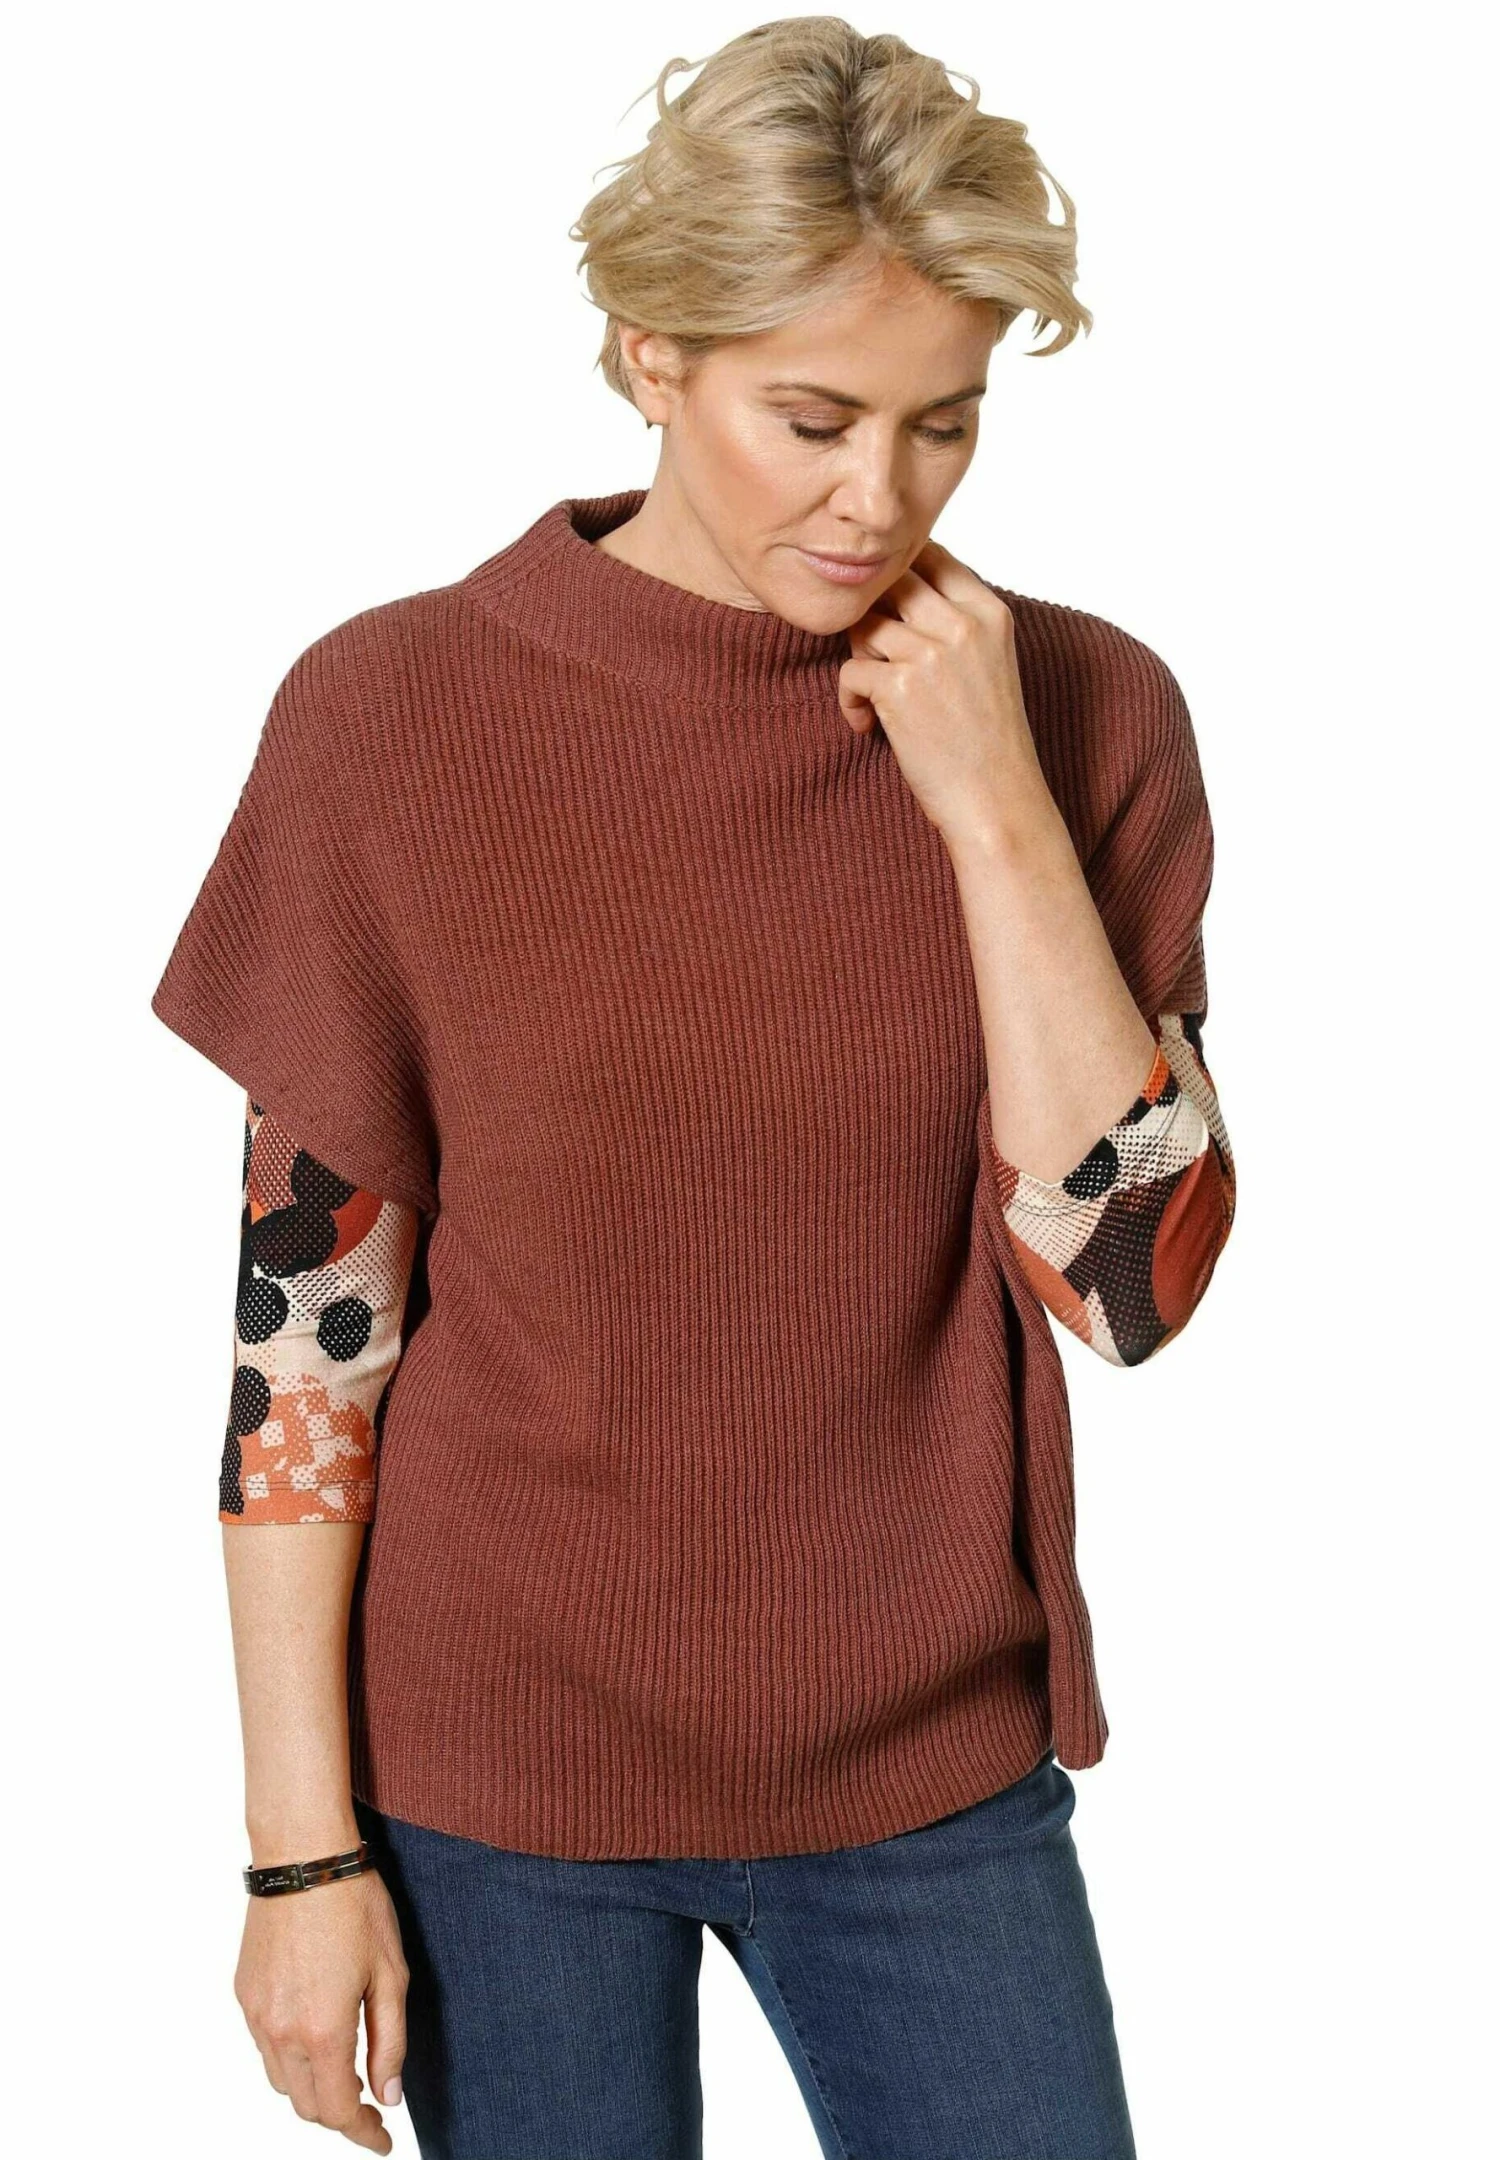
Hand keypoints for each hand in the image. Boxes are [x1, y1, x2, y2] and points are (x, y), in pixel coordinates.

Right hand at [234, 1866, 408, 2153]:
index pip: (339, 2110)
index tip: (382, 2142)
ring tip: (346, 2073)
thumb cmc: (354, 1904)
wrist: (303, 1855)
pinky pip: (265, 2047)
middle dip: (339, 2115)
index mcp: (322, 2031)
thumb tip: (387, 2094)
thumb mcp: (390, 1973)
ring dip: (314, 2088)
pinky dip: (291, 2057)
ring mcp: (256, 2014)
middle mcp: (280, 2032)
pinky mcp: (244, 1994)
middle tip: (370, 2107)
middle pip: (307, 2105)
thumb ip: (390, 2041)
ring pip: (282, 2081)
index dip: (363, 2133)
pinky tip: (315, 2036)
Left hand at [837, 539, 1051, 844]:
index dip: (899, 575)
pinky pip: (849, 671)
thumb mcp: (990, 664)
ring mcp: (930, 653)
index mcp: (989, 614)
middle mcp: (962, 625)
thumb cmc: (988, 742)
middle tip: (878, 656)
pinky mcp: (898, 687)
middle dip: (874, 613)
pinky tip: (868, 726)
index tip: (889, 608)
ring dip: (859, 657)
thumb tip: (899, 589)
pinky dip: (850, 701)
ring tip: (875, 695)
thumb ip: (957, 623)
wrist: (995, 802)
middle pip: (891, 582)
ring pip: (863, 624)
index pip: (932, 556)